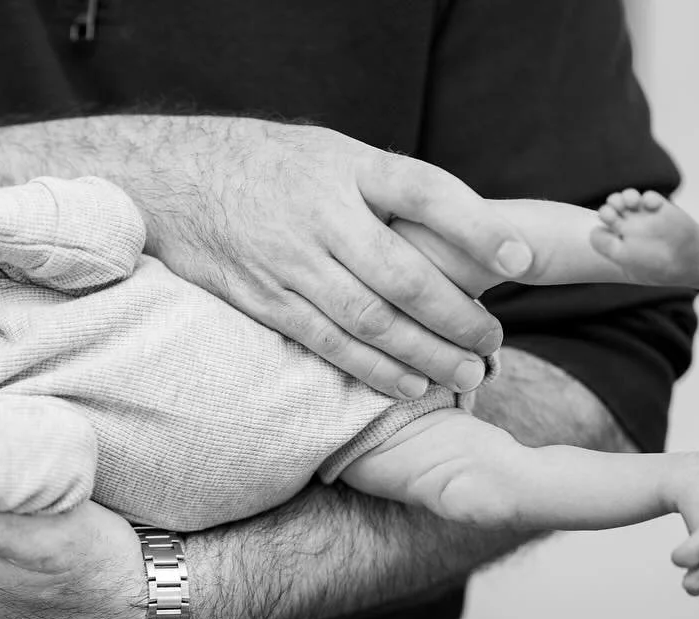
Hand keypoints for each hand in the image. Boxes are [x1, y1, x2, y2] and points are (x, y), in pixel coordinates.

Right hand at [152, 120, 532, 398]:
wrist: (176, 177)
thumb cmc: (273, 168)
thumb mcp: (332, 154)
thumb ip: (389, 190)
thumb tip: (471, 233)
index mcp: (348, 166)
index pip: (425, 191)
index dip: (477, 227)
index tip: (522, 261)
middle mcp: (320, 212)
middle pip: (402, 273)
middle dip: (456, 317)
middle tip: (493, 345)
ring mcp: (288, 259)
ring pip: (367, 319)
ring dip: (423, 353)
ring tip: (464, 375)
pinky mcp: (262, 297)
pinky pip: (325, 341)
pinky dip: (371, 368)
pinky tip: (407, 385)